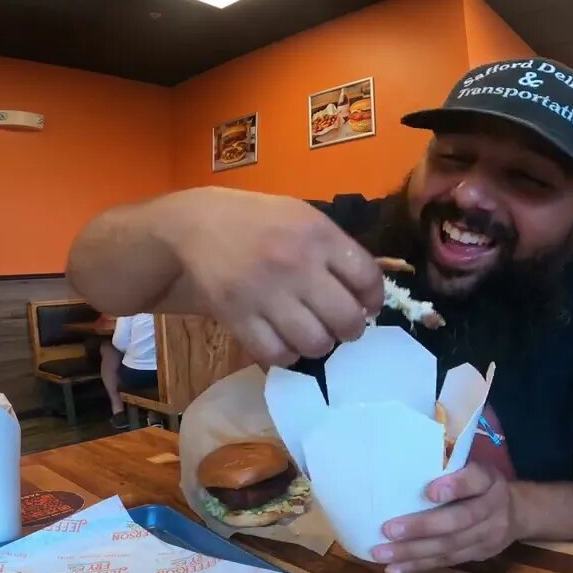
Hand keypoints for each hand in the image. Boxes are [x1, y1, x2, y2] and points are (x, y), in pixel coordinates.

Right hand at [170, 189, 383, 367]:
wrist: (198, 224)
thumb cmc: (260, 221)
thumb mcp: (303, 217)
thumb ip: (336, 249)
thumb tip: (367, 293)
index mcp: (318, 235)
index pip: (368, 279)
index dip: (374, 299)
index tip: (368, 306)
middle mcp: (296, 264)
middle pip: (346, 319)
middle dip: (351, 329)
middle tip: (342, 327)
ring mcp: (266, 293)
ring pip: (315, 343)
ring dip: (320, 344)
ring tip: (313, 335)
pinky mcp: (238, 316)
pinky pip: (276, 354)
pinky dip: (286, 354)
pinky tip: (285, 342)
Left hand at [371, 462, 520, 572]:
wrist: (519, 513)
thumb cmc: (482, 485)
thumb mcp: (475, 467)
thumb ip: (452, 469)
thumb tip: (405, 466)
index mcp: (489, 481)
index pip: (475, 481)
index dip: (454, 487)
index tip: (429, 492)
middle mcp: (492, 509)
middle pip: (458, 521)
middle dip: (422, 527)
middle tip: (388, 530)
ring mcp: (487, 537)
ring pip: (449, 547)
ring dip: (413, 553)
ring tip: (383, 554)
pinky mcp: (477, 556)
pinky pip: (446, 562)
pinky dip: (418, 567)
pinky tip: (395, 570)